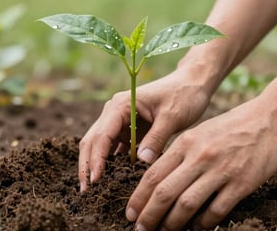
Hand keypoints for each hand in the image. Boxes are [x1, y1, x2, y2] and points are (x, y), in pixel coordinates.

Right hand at [78, 68, 212, 190]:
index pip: (102, 135)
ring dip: (96, 164)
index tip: (94, 181)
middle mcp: (115, 111)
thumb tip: (140, 162)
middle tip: (85, 191)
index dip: (96, 159)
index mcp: (122, 104)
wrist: (192, 84)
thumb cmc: (183, 95)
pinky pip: (115, 147)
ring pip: (100, 145)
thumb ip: (156, 138)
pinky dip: (111, 162)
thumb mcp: (172, 116)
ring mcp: (120, 120)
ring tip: (93, 190)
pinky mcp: (129, 128)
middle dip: (88, 164)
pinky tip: (112, 178)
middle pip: (94, 140)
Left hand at [126, 95, 276, 229]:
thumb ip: (181, 153)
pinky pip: (216, 210)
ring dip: (171, 223)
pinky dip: (203, 223)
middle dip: (149, 215)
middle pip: (165, 191)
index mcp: (186, 142)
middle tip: (140, 229)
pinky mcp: (242, 183)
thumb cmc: (232, 126)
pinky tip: (197, 228)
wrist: (270, 118)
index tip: (131, 213)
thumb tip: (163, 180)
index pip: (154, 174)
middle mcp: (199, 156)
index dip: (139, 197)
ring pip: (186, 204)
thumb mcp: (200, 132)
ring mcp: (220, 170)